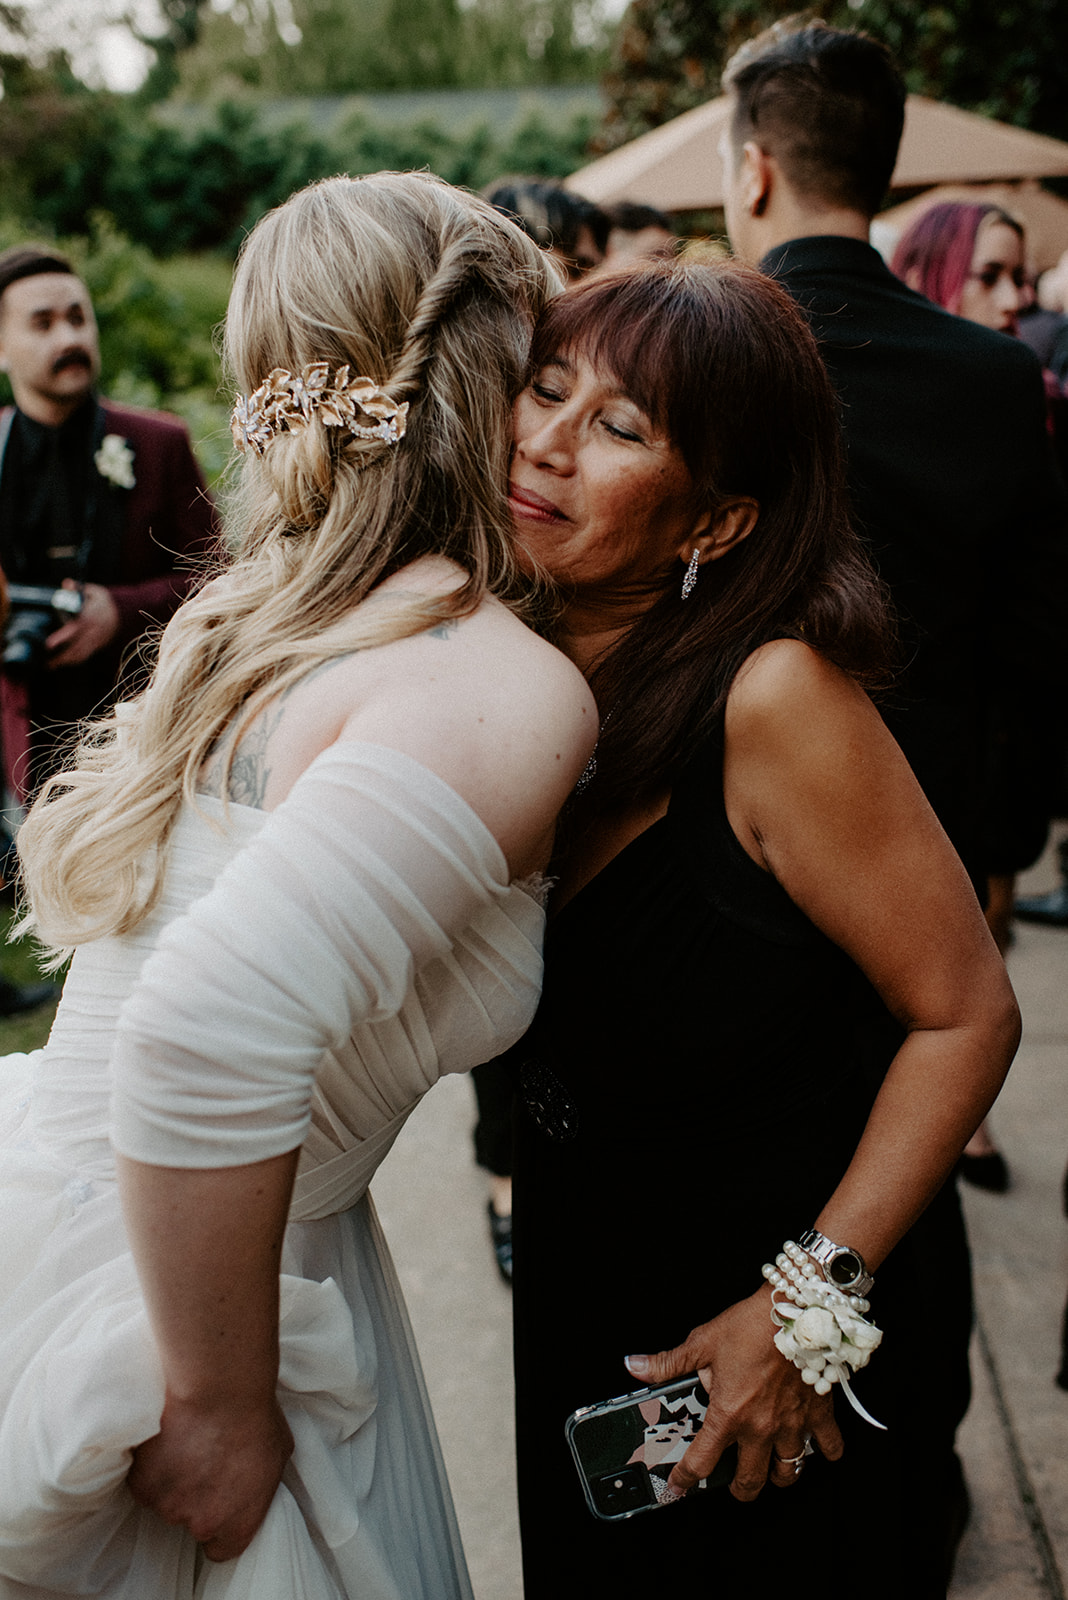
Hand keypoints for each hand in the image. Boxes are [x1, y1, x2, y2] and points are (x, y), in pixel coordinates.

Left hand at [46, 581, 119, 665]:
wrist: (124, 613)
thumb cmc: (105, 601)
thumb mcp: (93, 591)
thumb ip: (78, 588)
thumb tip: (66, 584)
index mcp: (90, 618)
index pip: (74, 629)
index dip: (61, 638)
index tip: (48, 645)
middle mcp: (93, 631)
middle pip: (76, 647)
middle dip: (61, 657)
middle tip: (47, 662)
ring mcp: (96, 639)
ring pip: (81, 654)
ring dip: (66, 661)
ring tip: (52, 665)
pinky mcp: (98, 644)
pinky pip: (86, 655)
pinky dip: (75, 660)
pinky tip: (65, 663)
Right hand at [127, 1394, 293, 1561]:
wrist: (221, 1389)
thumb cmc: (256, 1416)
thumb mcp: (278, 1453)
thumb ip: (261, 1483)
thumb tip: (254, 1483)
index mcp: (238, 1524)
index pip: (222, 1548)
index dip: (220, 1525)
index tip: (217, 1502)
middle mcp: (202, 1523)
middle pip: (191, 1521)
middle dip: (195, 1496)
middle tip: (203, 1458)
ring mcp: (168, 1505)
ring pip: (165, 1500)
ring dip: (172, 1478)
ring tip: (187, 1441)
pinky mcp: (143, 1484)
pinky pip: (144, 1480)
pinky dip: (152, 1463)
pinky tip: (168, 1437)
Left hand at [625, 1287, 842, 1501]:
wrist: (795, 1309)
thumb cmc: (750, 1324)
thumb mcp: (702, 1341)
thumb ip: (668, 1362)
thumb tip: (636, 1366)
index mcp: (728, 1414)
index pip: (701, 1462)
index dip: (684, 1478)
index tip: (678, 1484)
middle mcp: (760, 1428)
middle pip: (750, 1482)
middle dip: (739, 1489)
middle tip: (733, 1483)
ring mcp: (792, 1425)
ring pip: (788, 1473)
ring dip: (778, 1476)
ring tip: (771, 1468)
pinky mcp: (819, 1414)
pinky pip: (829, 1448)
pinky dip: (825, 1452)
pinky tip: (815, 1446)